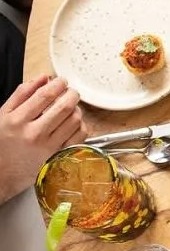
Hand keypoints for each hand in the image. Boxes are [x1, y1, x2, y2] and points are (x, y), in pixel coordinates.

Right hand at [0, 75, 86, 202]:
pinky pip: (80, 135)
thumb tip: (44, 77)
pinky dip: (80, 125)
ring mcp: (48, 147)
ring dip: (76, 109)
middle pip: (65, 106)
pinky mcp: (58, 157)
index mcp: (17, 121)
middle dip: (72, 94)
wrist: (1, 173)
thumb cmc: (2, 142)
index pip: (46, 95)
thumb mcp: (4, 114)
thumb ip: (23, 93)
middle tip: (70, 92)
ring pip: (75, 120)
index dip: (59, 84)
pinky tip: (72, 123)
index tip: (61, 81)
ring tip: (69, 108)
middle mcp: (34, 134)